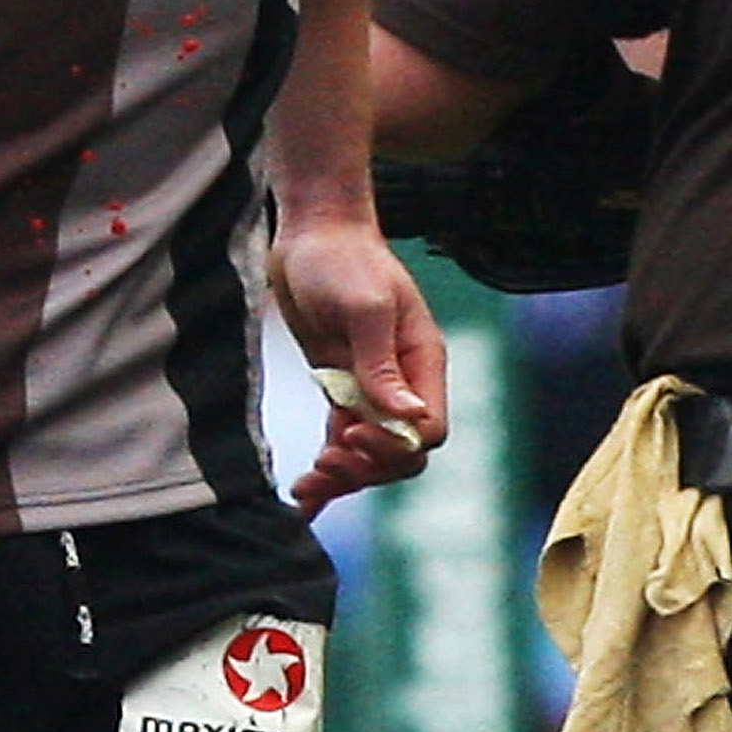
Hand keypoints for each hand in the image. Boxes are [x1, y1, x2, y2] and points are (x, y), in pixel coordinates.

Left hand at [271, 216, 446, 518]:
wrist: (312, 235)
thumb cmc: (345, 260)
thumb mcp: (364, 308)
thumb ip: (382, 365)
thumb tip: (410, 418)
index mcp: (423, 365)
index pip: (427, 431)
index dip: (394, 446)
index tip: (352, 434)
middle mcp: (403, 383)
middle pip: (400, 452)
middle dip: (367, 467)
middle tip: (326, 464)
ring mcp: (370, 387)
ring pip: (369, 452)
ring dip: (344, 476)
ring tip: (306, 488)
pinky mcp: (339, 386)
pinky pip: (340, 437)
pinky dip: (326, 467)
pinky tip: (303, 496)